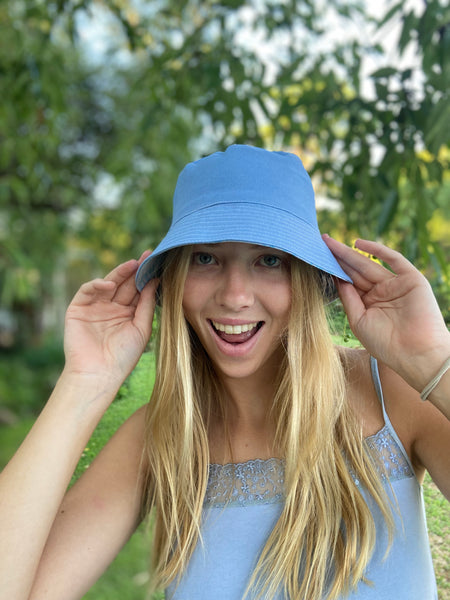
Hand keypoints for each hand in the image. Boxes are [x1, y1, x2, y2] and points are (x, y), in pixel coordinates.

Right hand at [63, 252, 157, 385]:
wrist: (99, 374)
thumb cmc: (124, 357)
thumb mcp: (142, 328)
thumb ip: (147, 304)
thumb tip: (155, 280)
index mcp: (128, 314)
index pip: (137, 291)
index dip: (146, 277)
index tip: (157, 263)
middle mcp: (111, 308)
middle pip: (124, 284)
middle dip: (135, 271)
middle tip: (147, 256)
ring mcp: (95, 307)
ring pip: (107, 284)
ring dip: (119, 273)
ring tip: (133, 265)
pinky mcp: (78, 309)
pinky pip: (87, 291)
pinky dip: (97, 285)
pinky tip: (109, 285)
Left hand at [323, 236, 449, 389]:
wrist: (415, 354)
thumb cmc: (385, 344)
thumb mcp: (358, 321)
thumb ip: (348, 299)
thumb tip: (336, 279)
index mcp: (369, 303)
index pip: (348, 283)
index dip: (334, 271)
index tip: (317, 260)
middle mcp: (381, 292)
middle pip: (356, 271)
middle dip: (338, 258)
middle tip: (321, 243)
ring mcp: (396, 284)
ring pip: (368, 264)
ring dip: (349, 252)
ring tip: (330, 242)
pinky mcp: (411, 279)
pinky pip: (394, 259)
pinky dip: (378, 250)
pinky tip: (358, 243)